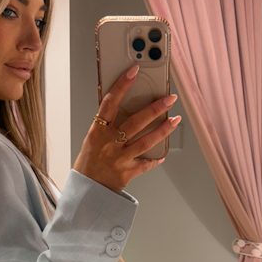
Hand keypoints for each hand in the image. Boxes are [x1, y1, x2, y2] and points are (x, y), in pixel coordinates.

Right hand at [73, 66, 180, 192]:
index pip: (110, 103)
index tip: (134, 70)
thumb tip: (125, 109)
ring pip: (145, 141)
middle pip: (136, 122)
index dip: (122, 85)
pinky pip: (144, 164)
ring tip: (175, 119)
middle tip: (170, 98)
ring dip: (163, 130)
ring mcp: (119, 159)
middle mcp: (109, 144)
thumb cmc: (88, 163)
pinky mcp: (127, 173)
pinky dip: (154, 160)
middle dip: (155, 108)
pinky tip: (162, 155)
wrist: (85, 191)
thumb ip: (106, 126)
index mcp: (97, 132)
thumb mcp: (92, 140)